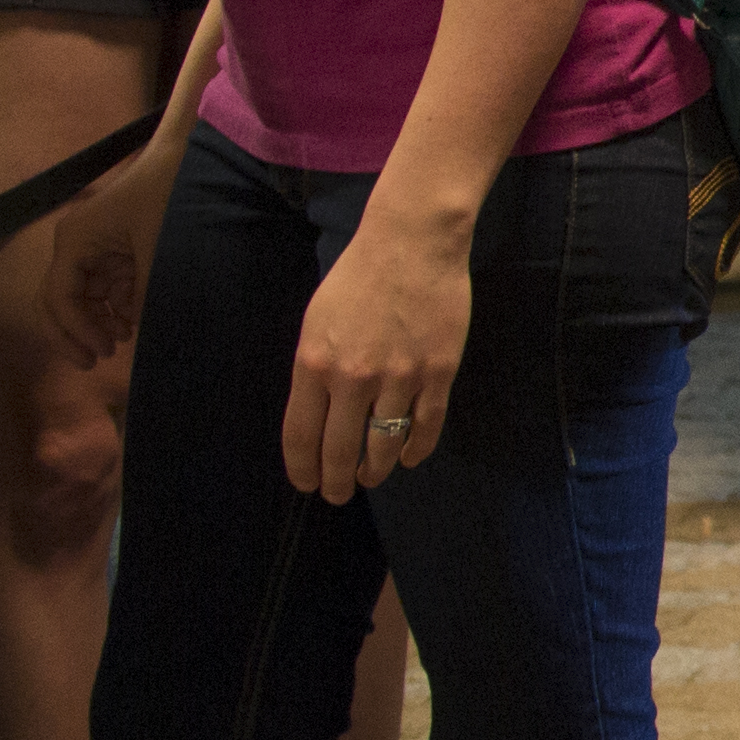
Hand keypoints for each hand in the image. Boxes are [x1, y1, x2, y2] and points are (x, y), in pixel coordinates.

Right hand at [42, 151, 176, 368]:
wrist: (190, 157)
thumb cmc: (170, 196)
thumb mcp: (158, 249)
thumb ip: (144, 294)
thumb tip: (136, 332)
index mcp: (75, 240)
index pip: (59, 296)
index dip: (74, 330)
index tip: (101, 353)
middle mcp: (77, 244)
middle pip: (62, 299)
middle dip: (76, 331)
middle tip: (98, 360)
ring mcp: (96, 246)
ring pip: (84, 295)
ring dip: (98, 320)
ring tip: (122, 340)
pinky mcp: (116, 248)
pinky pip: (106, 285)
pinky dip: (116, 306)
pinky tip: (132, 322)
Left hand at [286, 206, 473, 500]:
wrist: (412, 244)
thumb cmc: (358, 278)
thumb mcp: (317, 322)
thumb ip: (314, 370)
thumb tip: (319, 414)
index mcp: (314, 363)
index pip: (301, 435)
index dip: (303, 468)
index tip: (306, 483)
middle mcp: (353, 378)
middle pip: (340, 449)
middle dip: (336, 481)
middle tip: (338, 494)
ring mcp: (399, 378)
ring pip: (384, 445)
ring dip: (375, 470)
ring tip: (371, 477)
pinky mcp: (437, 373)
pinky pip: (426, 426)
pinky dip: (416, 449)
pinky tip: (408, 458)